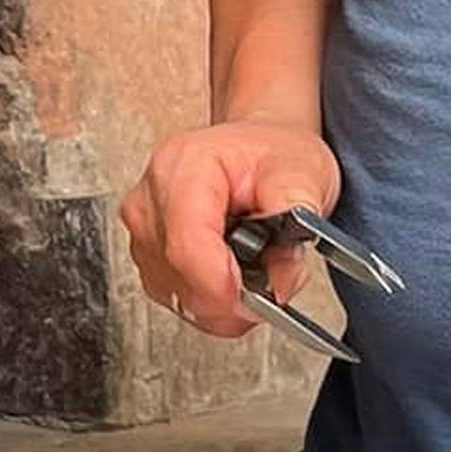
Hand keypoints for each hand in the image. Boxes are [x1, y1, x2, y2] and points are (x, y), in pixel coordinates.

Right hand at [120, 121, 342, 337]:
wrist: (257, 151)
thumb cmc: (271, 154)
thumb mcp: (305, 173)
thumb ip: (299, 225)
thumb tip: (279, 281)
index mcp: (185, 166)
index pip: (186, 244)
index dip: (224, 284)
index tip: (259, 297)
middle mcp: (153, 197)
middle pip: (179, 277)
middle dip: (233, 295)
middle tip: (274, 274)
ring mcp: (144, 228)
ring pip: (178, 296)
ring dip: (224, 300)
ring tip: (253, 264)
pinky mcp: (147, 254)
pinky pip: (176, 298)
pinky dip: (211, 300)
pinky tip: (231, 272)